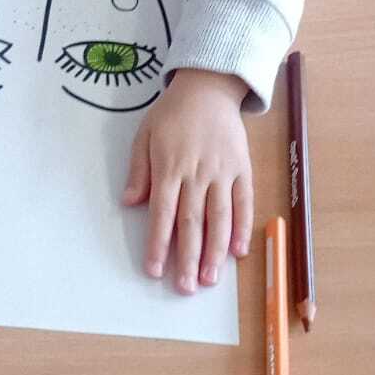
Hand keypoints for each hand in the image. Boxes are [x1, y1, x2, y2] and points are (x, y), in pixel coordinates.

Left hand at [123, 68, 252, 294]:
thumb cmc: (172, 113)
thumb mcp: (145, 135)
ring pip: (220, 217)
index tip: (154, 270)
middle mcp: (197, 173)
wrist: (208, 87)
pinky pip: (244, 202)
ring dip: (216, 251)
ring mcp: (223, 171)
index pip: (162, 213)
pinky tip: (238, 251)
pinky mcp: (242, 168)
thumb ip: (138, 171)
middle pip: (192, 222)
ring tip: (212, 279)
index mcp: (170, 167)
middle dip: (188, 258)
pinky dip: (243, 227)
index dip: (158, 244)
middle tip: (186, 287)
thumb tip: (130, 203)